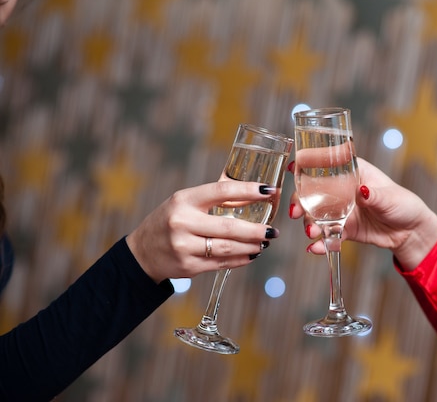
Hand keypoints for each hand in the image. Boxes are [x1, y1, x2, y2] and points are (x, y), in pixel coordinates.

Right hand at [127, 182, 278, 282]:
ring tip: (264, 243)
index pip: (222, 191)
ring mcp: (184, 246)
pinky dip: (240, 259)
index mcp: (184, 200)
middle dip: (256, 230)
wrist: (141, 253)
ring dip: (251, 246)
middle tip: (273, 231)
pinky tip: (251, 255)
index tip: (269, 190)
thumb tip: (252, 196)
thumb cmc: (169, 221)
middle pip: (229, 227)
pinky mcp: (188, 267)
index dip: (249, 191)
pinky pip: (221, 263)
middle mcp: (182, 222)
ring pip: (227, 248)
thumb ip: (213, 200)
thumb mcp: (184, 203)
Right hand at [289, 158, 436, 270]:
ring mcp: (340, 211)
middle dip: (300, 201)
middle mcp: (342, 190)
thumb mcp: (391, 197)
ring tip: (311, 233)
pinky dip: (320, 243)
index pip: (326, 165)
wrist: (411, 232)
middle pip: (313, 192)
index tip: (292, 168)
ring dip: (309, 223)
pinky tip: (314, 248)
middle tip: (295, 212)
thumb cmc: (404, 204)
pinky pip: (328, 235)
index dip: (307, 165)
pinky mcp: (344, 230)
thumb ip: (375, 195)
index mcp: (353, 172)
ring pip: (316, 215)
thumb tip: (363, 191)